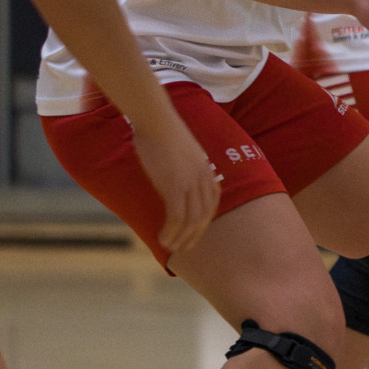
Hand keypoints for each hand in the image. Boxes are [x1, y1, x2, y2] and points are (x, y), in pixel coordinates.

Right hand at [128, 111, 222, 260]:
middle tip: (184, 248)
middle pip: (205, 215)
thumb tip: (173, 175)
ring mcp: (190, 183)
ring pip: (192, 220)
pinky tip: (162, 239)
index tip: (194, 232)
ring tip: (170, 247)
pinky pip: (177, 216)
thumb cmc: (162, 132)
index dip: (204, 221)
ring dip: (181, 237)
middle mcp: (203, 179)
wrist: (157, 121)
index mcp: (206, 170)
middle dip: (195, 234)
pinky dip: (171, 231)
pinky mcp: (175, 185)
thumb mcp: (180, 152)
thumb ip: (183, 166)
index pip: (212, 203)